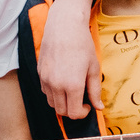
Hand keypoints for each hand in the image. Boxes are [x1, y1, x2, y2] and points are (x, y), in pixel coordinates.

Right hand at [38, 0, 102, 121]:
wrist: (64, 25)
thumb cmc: (82, 44)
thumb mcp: (94, 68)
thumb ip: (95, 91)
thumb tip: (99, 107)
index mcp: (73, 85)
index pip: (74, 113)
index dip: (82, 113)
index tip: (88, 105)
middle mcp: (56, 85)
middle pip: (62, 111)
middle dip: (72, 110)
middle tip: (81, 100)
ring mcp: (46, 79)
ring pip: (51, 103)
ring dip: (62, 102)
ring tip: (72, 90)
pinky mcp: (40, 72)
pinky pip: (45, 91)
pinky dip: (54, 93)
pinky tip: (62, 81)